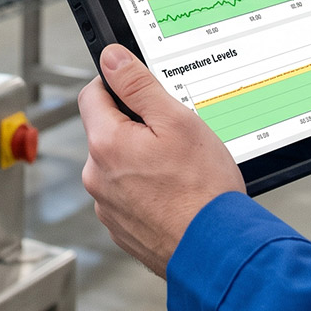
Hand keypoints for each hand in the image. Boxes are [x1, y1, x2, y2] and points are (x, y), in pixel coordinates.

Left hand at [79, 45, 242, 277]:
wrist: (218, 251)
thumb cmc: (203, 191)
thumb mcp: (176, 121)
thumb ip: (138, 85)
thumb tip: (111, 59)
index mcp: (105, 144)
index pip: (91, 94)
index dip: (116, 84)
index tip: (138, 87)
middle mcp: (97, 177)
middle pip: (107, 132)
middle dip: (135, 127)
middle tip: (173, 136)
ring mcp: (108, 207)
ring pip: (119, 166)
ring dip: (141, 161)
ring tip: (180, 171)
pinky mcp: (122, 229)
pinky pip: (128, 196)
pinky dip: (147, 191)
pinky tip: (176, 194)